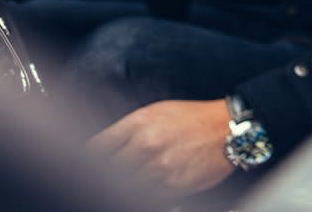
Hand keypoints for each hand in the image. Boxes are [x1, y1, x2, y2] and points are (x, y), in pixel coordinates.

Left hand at [89, 99, 233, 196]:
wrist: (229, 127)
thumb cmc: (194, 118)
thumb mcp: (157, 112)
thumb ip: (128, 130)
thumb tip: (101, 150)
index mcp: (138, 123)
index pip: (96, 148)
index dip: (86, 161)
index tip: (82, 168)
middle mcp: (147, 144)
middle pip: (107, 171)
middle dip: (101, 178)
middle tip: (98, 183)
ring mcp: (160, 166)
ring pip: (125, 187)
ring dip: (120, 188)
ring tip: (121, 186)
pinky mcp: (175, 184)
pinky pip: (148, 197)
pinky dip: (141, 197)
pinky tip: (141, 191)